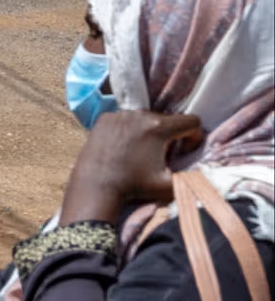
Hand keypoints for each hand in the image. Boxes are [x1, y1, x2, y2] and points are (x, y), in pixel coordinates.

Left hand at [62, 110, 200, 225]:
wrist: (95, 186)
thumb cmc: (134, 186)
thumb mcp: (170, 185)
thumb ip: (192, 176)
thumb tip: (204, 171)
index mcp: (159, 127)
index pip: (192, 121)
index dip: (193, 137)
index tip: (182, 152)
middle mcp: (139, 114)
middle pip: (168, 120)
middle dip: (171, 136)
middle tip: (161, 155)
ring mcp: (119, 114)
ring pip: (146, 119)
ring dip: (150, 132)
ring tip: (141, 152)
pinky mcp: (104, 118)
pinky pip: (126, 119)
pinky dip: (130, 130)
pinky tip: (124, 148)